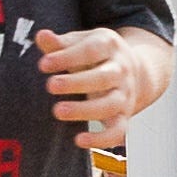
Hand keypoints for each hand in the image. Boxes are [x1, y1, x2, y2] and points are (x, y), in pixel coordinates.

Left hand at [39, 23, 162, 143]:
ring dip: (85, 110)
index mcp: (109, 46)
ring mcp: (124, 95)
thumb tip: (41, 35)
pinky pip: (118, 131)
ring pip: (110, 105)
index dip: (67, 57)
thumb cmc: (95, 55)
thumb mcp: (80, 42)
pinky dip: (102, 139)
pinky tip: (79, 140)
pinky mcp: (124, 116)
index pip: (91, 50)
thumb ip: (59, 43)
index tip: (43, 64)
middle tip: (50, 86)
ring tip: (58, 111)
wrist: (134, 71)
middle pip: (103, 77)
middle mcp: (121, 70)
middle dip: (76, 83)